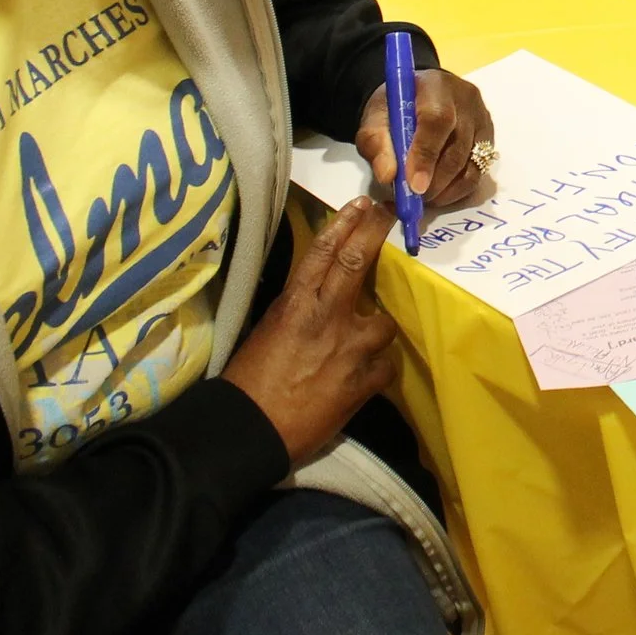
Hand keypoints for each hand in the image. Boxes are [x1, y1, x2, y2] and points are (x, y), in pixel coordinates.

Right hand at [221, 198, 399, 466]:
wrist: (249, 429)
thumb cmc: (247, 382)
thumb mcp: (267, 331)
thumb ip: (297, 310)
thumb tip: (315, 296)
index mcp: (295, 304)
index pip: (324, 253)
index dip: (345, 225)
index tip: (363, 205)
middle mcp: (327, 317)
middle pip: (357, 264)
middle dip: (375, 235)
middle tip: (388, 217)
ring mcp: (350, 348)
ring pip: (385, 322)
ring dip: (377, 329)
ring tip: (364, 342)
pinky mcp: (363, 381)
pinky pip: (386, 366)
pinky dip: (378, 369)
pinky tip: (366, 376)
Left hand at [356, 66, 494, 209]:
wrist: (416, 97)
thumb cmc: (395, 108)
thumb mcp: (374, 119)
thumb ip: (376, 144)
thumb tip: (388, 176)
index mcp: (436, 86)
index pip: (438, 120)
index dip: (427, 155)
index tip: (414, 186)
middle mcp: (466, 99)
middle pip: (458, 145)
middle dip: (436, 179)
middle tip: (415, 199)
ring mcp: (482, 118)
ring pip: (471, 162)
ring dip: (447, 188)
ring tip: (425, 198)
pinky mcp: (488, 137)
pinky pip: (479, 170)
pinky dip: (459, 189)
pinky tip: (441, 193)